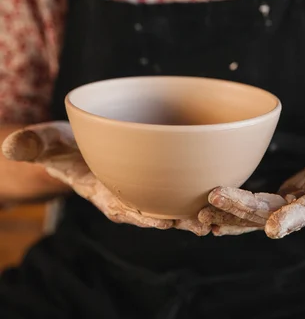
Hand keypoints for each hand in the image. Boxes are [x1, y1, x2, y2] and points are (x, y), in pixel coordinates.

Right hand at [2, 122, 209, 235]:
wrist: (83, 148)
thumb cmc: (68, 144)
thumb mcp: (52, 141)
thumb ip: (36, 142)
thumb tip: (9, 147)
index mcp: (107, 193)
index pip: (127, 208)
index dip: (147, 215)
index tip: (169, 220)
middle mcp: (132, 198)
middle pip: (159, 212)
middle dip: (182, 218)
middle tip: (208, 220)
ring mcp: (149, 191)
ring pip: (177, 205)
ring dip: (199, 209)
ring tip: (225, 213)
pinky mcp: (162, 180)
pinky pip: (184, 189)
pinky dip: (203, 190)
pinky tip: (226, 188)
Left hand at [201, 98, 304, 237]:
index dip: (295, 217)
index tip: (272, 228)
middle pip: (274, 212)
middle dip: (242, 208)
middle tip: (212, 198)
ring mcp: (295, 203)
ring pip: (258, 215)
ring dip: (229, 215)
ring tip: (199, 215)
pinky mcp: (284, 197)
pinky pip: (255, 207)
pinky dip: (233, 210)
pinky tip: (210, 211)